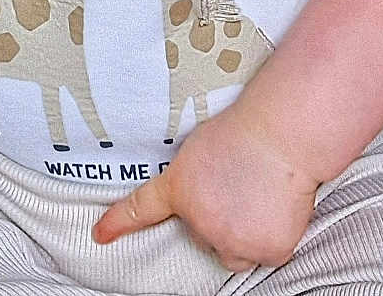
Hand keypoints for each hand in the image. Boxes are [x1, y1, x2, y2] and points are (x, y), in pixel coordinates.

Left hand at [92, 99, 320, 272]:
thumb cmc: (247, 129)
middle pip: (203, 235)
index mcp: (180, 187)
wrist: (281, 137)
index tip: (101, 234)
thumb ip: (192, 175)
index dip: (119, 223)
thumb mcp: (201, 146)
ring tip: (259, 196)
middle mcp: (200, 221)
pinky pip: (265, 253)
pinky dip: (273, 237)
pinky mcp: (264, 251)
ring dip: (244, 234)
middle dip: (219, 219)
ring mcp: (231, 240)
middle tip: (239, 187)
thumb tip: (198, 187)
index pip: (142, 208)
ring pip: (234, 250)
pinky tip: (277, 206)